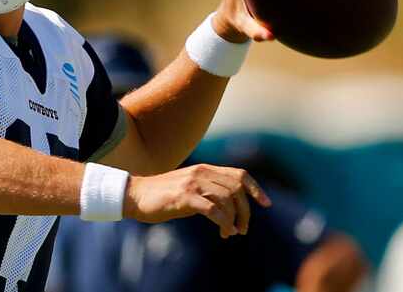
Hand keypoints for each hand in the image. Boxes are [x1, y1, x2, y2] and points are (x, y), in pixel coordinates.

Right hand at [123, 163, 271, 237]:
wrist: (136, 195)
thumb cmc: (163, 196)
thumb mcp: (190, 188)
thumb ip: (208, 191)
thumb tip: (229, 208)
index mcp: (205, 169)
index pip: (239, 174)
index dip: (256, 189)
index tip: (266, 204)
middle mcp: (201, 172)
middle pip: (237, 189)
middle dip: (245, 211)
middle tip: (242, 229)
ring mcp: (192, 183)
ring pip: (227, 199)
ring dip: (234, 219)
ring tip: (230, 233)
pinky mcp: (184, 197)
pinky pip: (213, 209)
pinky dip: (223, 222)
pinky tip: (223, 231)